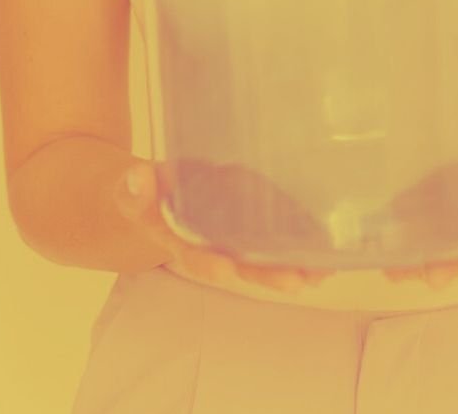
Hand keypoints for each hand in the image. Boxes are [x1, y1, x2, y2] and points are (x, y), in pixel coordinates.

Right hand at [114, 158, 335, 293]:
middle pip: (239, 265)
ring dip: (292, 264)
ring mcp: (231, 236)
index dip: (208, 263)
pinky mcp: (248, 221)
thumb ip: (135, 189)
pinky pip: (274, 233)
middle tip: (297, 281)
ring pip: (262, 256)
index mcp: (178, 241)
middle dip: (267, 274)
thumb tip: (139, 176)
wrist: (155, 195)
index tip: (226, 270)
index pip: (193, 256)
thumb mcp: (132, 192)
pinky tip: (324, 246)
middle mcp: (210, 245)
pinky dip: (298, 238)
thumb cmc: (146, 195)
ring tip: (323, 271)